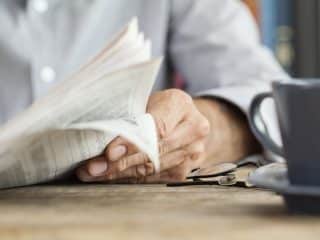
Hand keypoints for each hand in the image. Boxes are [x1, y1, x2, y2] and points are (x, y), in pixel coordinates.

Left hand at [76, 89, 209, 182]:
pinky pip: (152, 179)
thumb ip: (130, 118)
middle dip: (121, 162)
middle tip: (94, 168)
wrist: (183, 120)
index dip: (133, 142)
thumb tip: (99, 139)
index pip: (157, 127)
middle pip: (155, 152)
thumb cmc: (157, 107)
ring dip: (121, 173)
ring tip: (95, 173)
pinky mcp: (183, 172)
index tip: (110, 153)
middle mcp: (193, 130)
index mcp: (181, 105)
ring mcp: (192, 154)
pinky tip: (110, 177)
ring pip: (152, 169)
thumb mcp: (145, 102)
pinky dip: (129, 179)